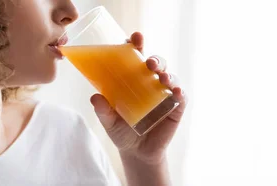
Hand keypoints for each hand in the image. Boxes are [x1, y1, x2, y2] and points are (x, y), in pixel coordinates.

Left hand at [90, 32, 186, 163]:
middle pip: (156, 63)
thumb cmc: (121, 131)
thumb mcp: (108, 121)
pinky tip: (175, 91)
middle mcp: (151, 82)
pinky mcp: (176, 107)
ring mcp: (165, 94)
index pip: (136, 56)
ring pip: (170, 76)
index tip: (134, 38)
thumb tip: (95, 97)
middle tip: (148, 62)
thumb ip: (103, 110)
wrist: (136, 153)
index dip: (136, 45)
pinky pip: (181, 96)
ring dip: (167, 73)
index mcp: (133, 79)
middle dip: (155, 59)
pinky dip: (179, 91)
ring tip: (161, 76)